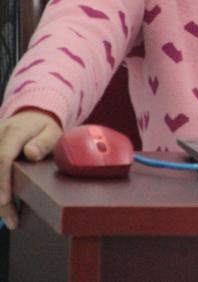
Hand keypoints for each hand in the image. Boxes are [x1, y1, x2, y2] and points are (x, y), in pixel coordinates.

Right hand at [0, 110, 61, 228]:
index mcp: (13, 132)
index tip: (4, 201)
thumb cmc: (43, 129)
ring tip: (10, 219)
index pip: (2, 158)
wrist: (29, 118)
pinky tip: (5, 208)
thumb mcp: (51, 131)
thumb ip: (44, 142)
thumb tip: (31, 153)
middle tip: (12, 220)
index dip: (2, 182)